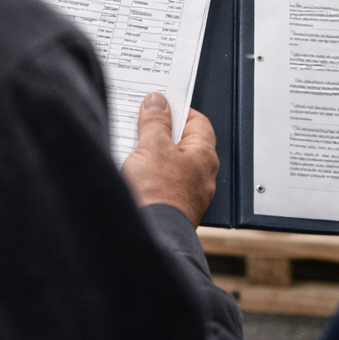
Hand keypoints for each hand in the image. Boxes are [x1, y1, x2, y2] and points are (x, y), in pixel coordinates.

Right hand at [121, 93, 217, 226]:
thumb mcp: (152, 146)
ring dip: (154, 155)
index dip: (178, 109)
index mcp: (204, 155)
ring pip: (171, 164)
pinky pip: (163, 182)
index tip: (161, 104)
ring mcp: (189, 193)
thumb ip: (155, 121)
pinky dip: (150, 175)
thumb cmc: (158, 196)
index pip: (198, 121)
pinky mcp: (174, 207)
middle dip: (162, 132)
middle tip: (143, 125)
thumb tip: (157, 103)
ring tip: (134, 151)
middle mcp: (202, 175)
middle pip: (183, 142)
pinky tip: (135, 174)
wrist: (151, 236)